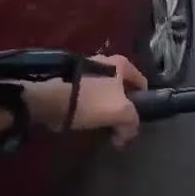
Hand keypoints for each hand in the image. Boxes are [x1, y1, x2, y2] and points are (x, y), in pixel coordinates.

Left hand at [23, 55, 146, 146]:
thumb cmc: (92, 101)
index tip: (134, 118)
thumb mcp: (121, 113)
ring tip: (100, 123)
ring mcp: (86, 69)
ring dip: (104, 107)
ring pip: (104, 92)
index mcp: (120, 63)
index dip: (142, 102)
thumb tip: (125, 135)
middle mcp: (105, 60)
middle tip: (118, 123)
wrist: (52, 99)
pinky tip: (86, 118)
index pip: (141, 82)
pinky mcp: (71, 79)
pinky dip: (89, 106)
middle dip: (122, 105)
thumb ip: (131, 123)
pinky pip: (88, 95)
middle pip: (121, 88)